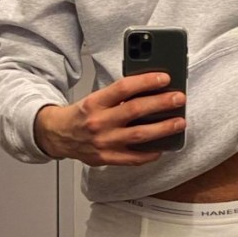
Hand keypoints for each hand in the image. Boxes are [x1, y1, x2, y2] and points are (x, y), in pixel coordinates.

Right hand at [33, 72, 186, 165]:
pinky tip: (163, 147)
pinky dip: (150, 153)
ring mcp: (104, 142)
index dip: (146, 81)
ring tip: (179, 122)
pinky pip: (134, 158)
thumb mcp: (95, 99)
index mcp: (95, 102)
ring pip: (139, 135)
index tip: (164, 78)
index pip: (124, 88)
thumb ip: (117, 96)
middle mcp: (99, 122)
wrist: (58, 136)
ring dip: (163, 128)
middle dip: (161, 103)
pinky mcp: (107, 158)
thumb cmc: (81, 115)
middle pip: (135, 110)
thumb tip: (149, 90)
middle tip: (179, 98)